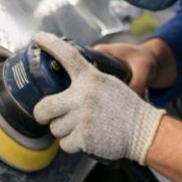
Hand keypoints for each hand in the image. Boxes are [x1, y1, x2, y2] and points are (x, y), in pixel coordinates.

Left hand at [32, 33, 165, 163]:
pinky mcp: (84, 137)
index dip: (51, 44)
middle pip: (43, 107)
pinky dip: (73, 144)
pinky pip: (65, 144)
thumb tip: (62, 81)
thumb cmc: (126, 109)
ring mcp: (83, 117)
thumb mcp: (109, 85)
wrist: (143, 130)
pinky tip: (87, 138)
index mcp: (91, 78)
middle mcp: (84, 96)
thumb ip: (88, 82)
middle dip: (42, 114)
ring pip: (55, 128)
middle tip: (46, 116)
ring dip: (64, 130)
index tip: (38, 37)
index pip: (68, 56)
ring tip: (81, 127)